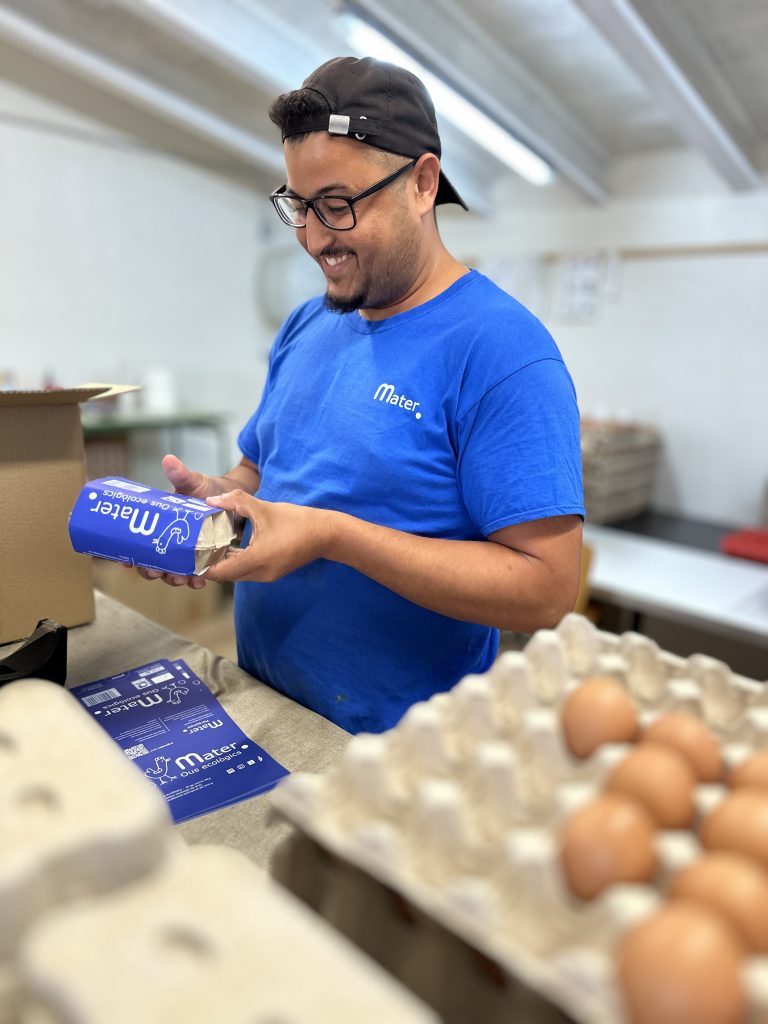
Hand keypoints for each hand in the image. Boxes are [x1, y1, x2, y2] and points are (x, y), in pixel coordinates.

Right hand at [129, 454, 230, 588]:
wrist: (231, 497)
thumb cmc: (206, 489)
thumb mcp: (192, 483)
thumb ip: (181, 475)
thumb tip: (168, 459)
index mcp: (159, 526)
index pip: (138, 545)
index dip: (129, 555)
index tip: (125, 561)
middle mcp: (169, 541)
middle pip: (152, 564)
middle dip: (152, 571)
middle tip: (157, 570)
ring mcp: (185, 552)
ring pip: (172, 573)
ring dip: (173, 579)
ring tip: (181, 578)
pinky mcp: (203, 557)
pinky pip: (195, 573)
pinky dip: (195, 580)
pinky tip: (199, 582)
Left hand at [202, 490, 331, 583]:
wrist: (327, 534)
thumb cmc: (298, 521)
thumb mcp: (264, 507)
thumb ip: (236, 502)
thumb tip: (211, 501)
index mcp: (257, 560)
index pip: (219, 572)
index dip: (201, 565)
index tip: (188, 555)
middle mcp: (260, 573)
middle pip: (224, 575)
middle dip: (208, 563)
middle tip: (193, 548)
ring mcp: (266, 575)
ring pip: (235, 574)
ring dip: (221, 563)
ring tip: (206, 546)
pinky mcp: (271, 572)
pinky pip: (246, 571)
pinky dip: (234, 561)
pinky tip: (228, 546)